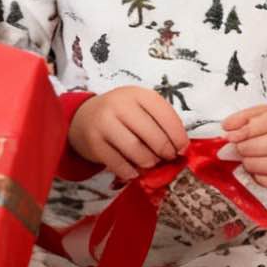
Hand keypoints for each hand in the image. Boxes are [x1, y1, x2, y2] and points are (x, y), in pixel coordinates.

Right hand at [68, 86, 189, 182]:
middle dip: (165, 152)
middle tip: (168, 159)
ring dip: (148, 162)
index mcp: (138, 94)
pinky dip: (130, 172)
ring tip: (151, 164)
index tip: (182, 149)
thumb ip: (159, 123)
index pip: (165, 114)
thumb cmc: (121, 115)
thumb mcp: (140, 109)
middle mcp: (120, 105)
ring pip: (136, 150)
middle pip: (152, 134)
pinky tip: (134, 172)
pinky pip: (118, 163)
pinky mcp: (94, 142)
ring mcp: (104, 123)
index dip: (178, 135)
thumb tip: (180, 149)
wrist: (84, 118)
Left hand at [221, 101, 266, 193]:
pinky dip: (263, 180)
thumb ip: (244, 118)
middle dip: (249, 149)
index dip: (248, 130)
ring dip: (254, 165)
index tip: (231, 137)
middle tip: (239, 151)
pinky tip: (257, 173)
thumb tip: (227, 126)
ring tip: (246, 162)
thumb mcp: (264, 115)